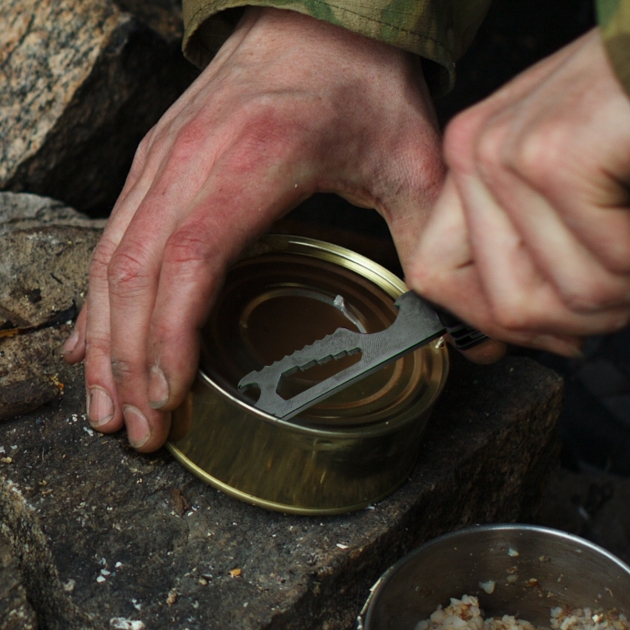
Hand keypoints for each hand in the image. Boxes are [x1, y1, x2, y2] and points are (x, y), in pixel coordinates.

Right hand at [63, 7, 444, 450]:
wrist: (315, 14)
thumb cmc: (359, 81)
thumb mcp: (408, 159)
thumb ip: (428, 241)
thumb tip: (469, 324)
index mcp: (255, 159)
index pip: (191, 258)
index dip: (170, 335)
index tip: (169, 396)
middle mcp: (191, 160)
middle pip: (138, 273)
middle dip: (130, 362)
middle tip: (137, 431)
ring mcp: (164, 160)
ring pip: (114, 261)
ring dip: (105, 340)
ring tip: (107, 405)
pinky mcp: (155, 163)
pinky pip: (112, 237)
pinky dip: (98, 298)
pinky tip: (91, 341)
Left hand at [406, 29, 629, 355]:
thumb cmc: (628, 112)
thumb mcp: (565, 183)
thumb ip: (527, 250)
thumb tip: (514, 335)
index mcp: (468, 160)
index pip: (434, 277)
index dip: (492, 321)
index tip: (553, 328)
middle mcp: (475, 153)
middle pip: (504, 305)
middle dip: (578, 318)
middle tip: (621, 281)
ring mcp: (508, 153)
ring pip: (564, 296)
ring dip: (623, 290)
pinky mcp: (557, 155)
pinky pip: (607, 266)